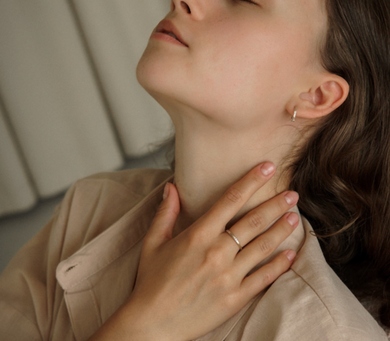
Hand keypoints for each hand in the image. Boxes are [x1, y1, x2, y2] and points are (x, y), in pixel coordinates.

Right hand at [89, 163, 298, 340]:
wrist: (152, 324)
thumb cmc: (151, 282)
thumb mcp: (153, 242)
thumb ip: (165, 212)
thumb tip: (171, 186)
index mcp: (198, 235)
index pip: (230, 199)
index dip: (252, 180)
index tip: (268, 167)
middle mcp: (217, 252)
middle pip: (254, 221)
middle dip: (276, 204)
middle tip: (292, 194)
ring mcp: (228, 276)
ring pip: (263, 247)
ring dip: (281, 230)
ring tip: (294, 217)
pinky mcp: (235, 298)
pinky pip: (263, 278)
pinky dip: (279, 265)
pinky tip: (291, 254)